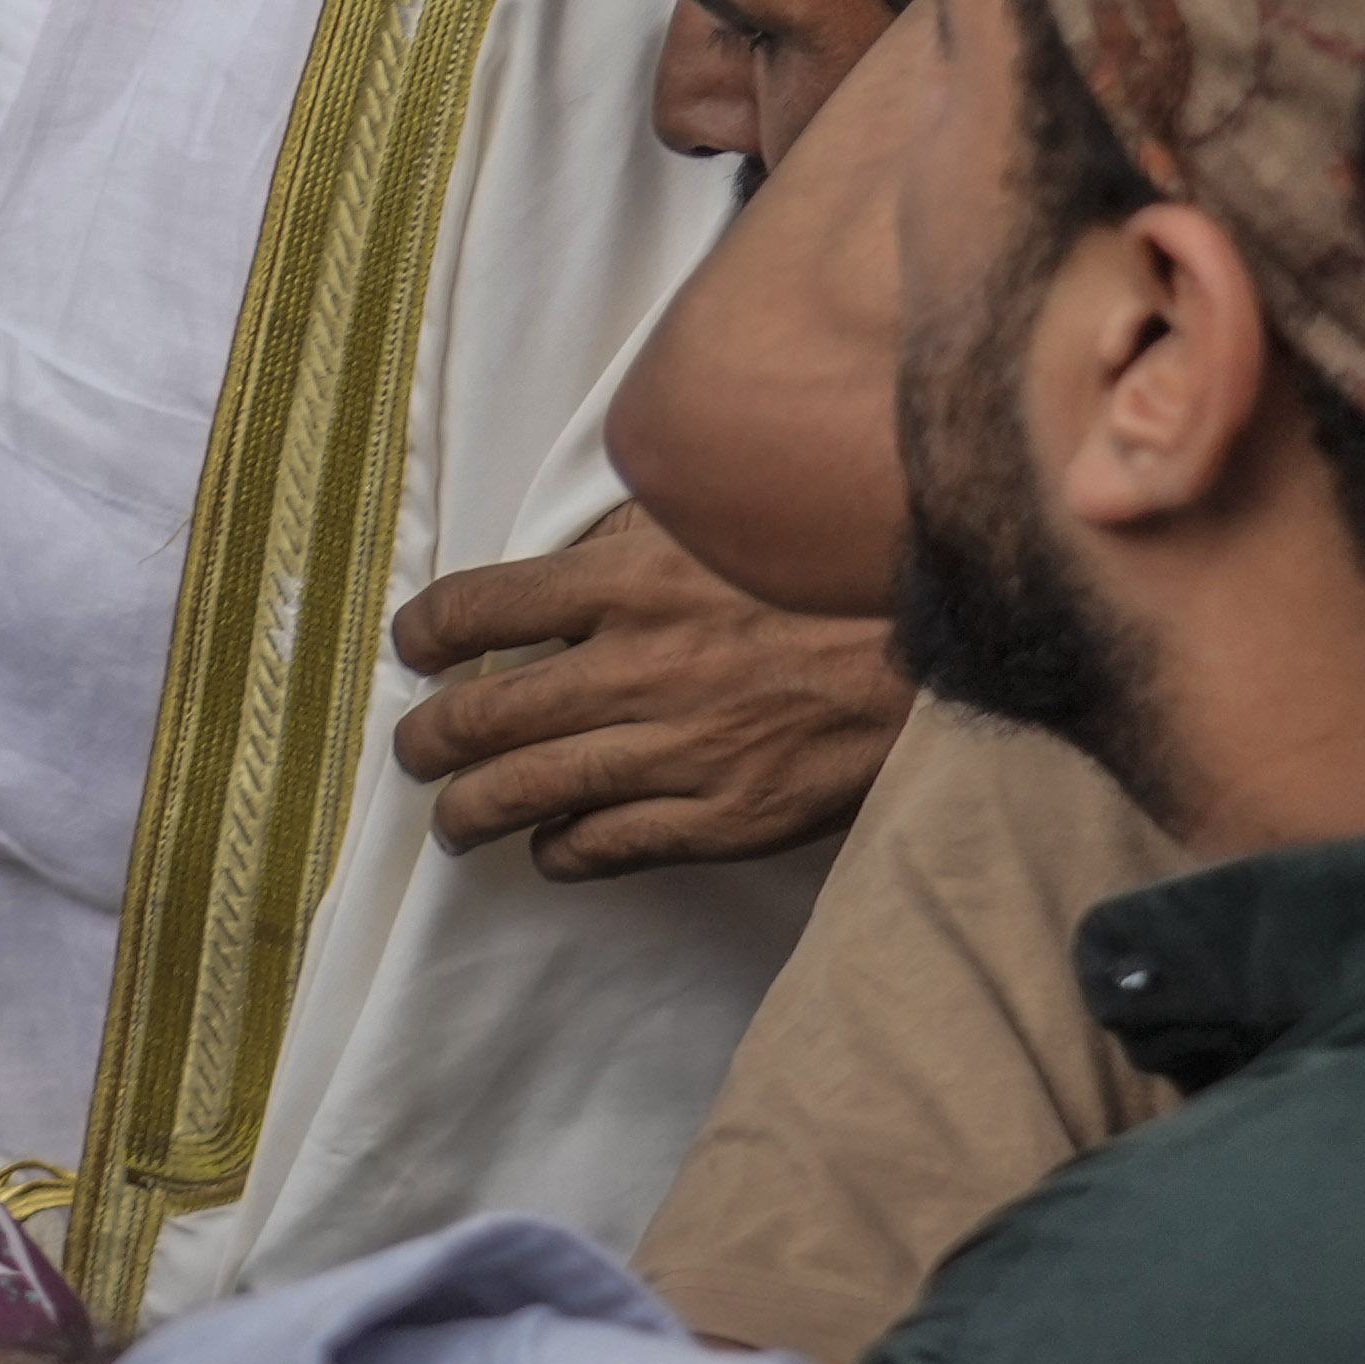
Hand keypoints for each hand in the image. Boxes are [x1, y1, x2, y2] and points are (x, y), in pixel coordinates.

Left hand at [386, 508, 907, 872]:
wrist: (948, 649)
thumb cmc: (837, 571)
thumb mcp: (730, 513)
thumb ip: (641, 529)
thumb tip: (569, 547)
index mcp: (629, 578)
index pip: (481, 608)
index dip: (427, 633)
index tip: (416, 649)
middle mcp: (637, 666)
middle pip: (485, 715)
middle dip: (430, 741)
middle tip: (416, 751)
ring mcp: (676, 750)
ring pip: (528, 792)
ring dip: (471, 810)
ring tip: (454, 819)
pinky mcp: (721, 818)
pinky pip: (605, 846)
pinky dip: (561, 850)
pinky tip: (550, 846)